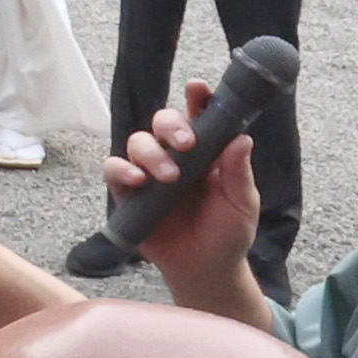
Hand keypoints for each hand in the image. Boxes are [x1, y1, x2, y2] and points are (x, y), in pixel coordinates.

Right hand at [104, 83, 261, 296]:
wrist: (205, 269)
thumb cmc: (228, 233)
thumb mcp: (242, 203)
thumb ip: (239, 172)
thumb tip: (242, 137)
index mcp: (206, 152)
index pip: (199, 116)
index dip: (197, 98)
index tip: (198, 87)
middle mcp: (175, 155)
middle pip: (162, 122)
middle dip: (171, 126)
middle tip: (187, 144)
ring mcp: (149, 172)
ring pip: (137, 142)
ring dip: (151, 153)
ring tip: (168, 177)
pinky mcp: (128, 193)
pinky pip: (114, 170)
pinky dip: (122, 170)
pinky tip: (137, 181)